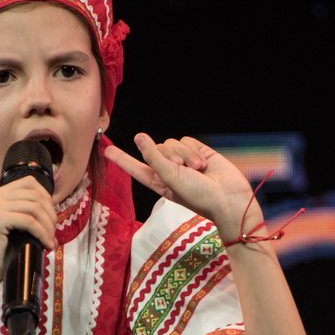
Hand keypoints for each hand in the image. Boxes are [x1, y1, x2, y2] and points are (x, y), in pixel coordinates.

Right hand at [0, 177, 56, 289]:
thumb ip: (27, 215)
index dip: (47, 198)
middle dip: (50, 214)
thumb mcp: (14, 227)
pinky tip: (45, 244)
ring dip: (48, 226)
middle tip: (52, 234)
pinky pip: (29, 221)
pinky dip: (42, 233)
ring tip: (49, 241)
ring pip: (35, 207)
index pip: (30, 183)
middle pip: (36, 194)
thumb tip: (53, 216)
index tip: (51, 218)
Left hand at [105, 134, 259, 238]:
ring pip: (173, 143)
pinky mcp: (197, 152)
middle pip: (156, 148)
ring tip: (197, 170)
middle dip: (169, 156)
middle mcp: (168, 170)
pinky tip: (204, 164)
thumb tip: (139, 137)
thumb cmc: (198, 196)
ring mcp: (183, 160)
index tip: (106, 150)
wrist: (227, 197)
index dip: (121, 159)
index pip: (135, 167)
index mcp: (157, 181)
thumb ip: (153, 157)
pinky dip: (194, 151)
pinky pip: (187, 141)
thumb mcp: (170, 179)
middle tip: (183, 170)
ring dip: (184, 155)